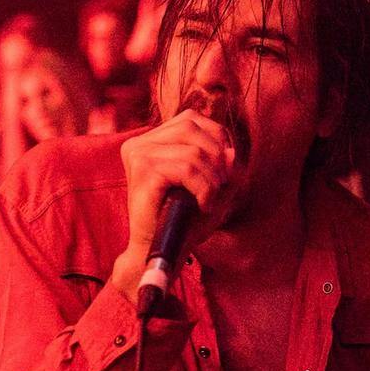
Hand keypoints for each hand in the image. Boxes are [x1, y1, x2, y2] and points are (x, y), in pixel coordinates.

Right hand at [119, 109, 235, 266]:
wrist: (161, 251)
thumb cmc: (186, 219)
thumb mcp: (212, 185)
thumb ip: (224, 165)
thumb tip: (232, 152)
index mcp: (151, 140)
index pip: (191, 118)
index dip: (217, 138)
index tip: (225, 167)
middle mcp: (139, 144)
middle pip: (191, 128)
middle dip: (216, 156)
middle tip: (221, 184)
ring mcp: (138, 157)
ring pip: (192, 152)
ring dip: (212, 179)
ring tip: (210, 200)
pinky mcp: (142, 174)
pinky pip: (187, 170)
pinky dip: (204, 189)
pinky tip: (203, 205)